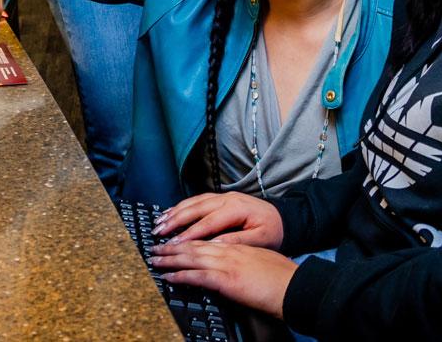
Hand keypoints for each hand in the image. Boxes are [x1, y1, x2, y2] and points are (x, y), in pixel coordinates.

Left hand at [149, 240, 296, 318]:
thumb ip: (243, 261)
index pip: (206, 241)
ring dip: (170, 259)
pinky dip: (182, 276)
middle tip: (154, 249)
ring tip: (155, 260)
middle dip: (172, 247)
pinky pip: (199, 276)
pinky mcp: (228, 279)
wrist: (293, 285)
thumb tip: (232, 268)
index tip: (172, 243)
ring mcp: (228, 264)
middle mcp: (229, 251)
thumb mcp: (259, 263)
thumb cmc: (280, 278)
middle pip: (194, 247)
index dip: (186, 242)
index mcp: (237, 247)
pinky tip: (170, 277)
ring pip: (192, 257)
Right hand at [154, 191, 282, 249]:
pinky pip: (198, 200)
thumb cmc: (273, 230)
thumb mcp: (260, 240)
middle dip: (175, 220)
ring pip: (194, 202)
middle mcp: (228, 198)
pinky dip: (182, 206)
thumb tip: (213, 245)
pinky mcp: (221, 198)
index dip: (190, 234)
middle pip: (196, 208)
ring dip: (175, 211)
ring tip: (159, 222)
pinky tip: (171, 213)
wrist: (283, 217)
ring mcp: (223, 196)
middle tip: (158, 232)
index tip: (175, 244)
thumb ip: (236, 242)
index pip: (209, 222)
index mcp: (237, 208)